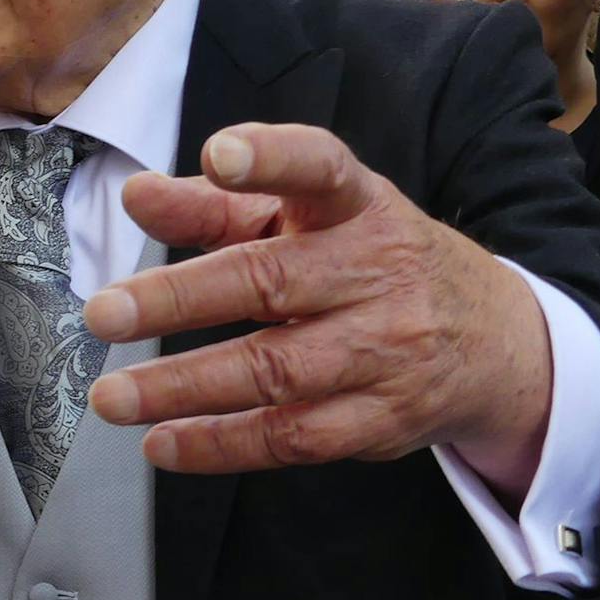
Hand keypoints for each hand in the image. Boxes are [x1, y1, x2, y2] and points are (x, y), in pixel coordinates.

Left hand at [84, 124, 552, 502]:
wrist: (496, 342)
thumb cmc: (370, 260)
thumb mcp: (309, 215)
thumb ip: (217, 205)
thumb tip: (136, 195)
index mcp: (356, 204)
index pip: (320, 167)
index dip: (272, 158)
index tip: (221, 155)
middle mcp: (376, 271)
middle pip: (270, 281)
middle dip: (179, 298)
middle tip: (104, 312)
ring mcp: (384, 349)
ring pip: (274, 370)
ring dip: (183, 386)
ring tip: (112, 396)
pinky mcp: (380, 419)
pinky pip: (290, 437)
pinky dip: (219, 444)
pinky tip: (161, 442)